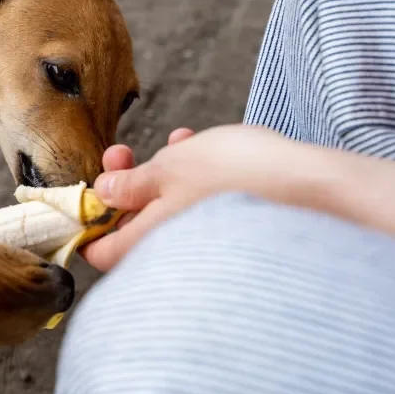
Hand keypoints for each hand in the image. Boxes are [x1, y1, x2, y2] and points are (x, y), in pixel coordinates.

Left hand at [82, 125, 305, 270]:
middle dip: (123, 185)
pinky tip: (197, 144)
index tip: (84, 196)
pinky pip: (197, 202)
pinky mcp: (230, 225)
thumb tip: (101, 194)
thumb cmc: (234, 176)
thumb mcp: (169, 169)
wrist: (310, 185)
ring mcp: (204, 239)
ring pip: (166, 208)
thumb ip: (129, 184)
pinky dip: (191, 176)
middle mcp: (175, 249)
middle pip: (131, 225)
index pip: (101, 253)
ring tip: (170, 140)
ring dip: (160, 173)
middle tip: (121, 154)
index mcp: (150, 242)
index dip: (85, 224)